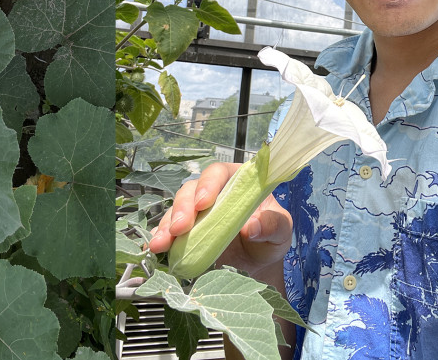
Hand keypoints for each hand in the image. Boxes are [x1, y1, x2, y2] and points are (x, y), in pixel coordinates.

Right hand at [147, 162, 292, 275]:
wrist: (257, 265)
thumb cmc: (270, 238)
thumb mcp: (282, 232)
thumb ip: (273, 225)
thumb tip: (252, 226)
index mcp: (238, 182)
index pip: (219, 172)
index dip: (209, 184)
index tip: (203, 203)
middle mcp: (213, 193)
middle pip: (191, 190)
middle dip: (183, 207)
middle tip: (179, 229)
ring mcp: (195, 214)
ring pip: (175, 210)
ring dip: (167, 226)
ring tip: (160, 244)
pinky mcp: (184, 233)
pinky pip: (168, 231)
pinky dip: (160, 238)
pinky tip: (156, 248)